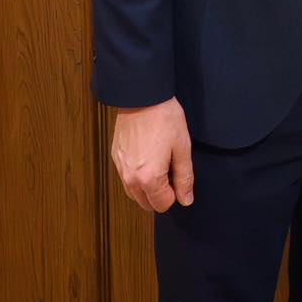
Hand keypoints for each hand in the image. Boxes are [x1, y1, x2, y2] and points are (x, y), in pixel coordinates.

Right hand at [111, 96, 193, 212]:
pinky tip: (148, 156)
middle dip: (161, 193)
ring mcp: (120, 168)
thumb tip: (186, 199)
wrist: (142, 97)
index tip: (178, 174)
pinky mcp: (115, 158)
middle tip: (170, 168)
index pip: (163, 204)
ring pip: (135, 193)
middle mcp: (130, 179)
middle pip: (147, 203)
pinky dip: (138, 175)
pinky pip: (127, 178)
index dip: (175, 192)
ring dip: (148, 186)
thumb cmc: (164, 119)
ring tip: (160, 161)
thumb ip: (185, 177)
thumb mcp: (182, 148)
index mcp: (149, 179)